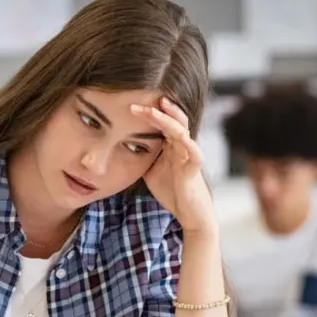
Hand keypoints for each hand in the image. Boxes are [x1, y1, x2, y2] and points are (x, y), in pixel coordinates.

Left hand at [134, 97, 217, 236]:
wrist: (188, 213)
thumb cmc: (172, 190)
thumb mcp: (150, 170)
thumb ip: (142, 157)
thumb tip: (121, 147)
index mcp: (171, 145)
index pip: (161, 123)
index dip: (147, 114)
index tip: (130, 107)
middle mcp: (182, 146)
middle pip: (172, 121)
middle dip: (156, 111)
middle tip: (137, 104)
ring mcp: (189, 155)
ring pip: (182, 131)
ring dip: (169, 120)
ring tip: (157, 110)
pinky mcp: (195, 169)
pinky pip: (195, 153)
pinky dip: (189, 144)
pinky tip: (181, 136)